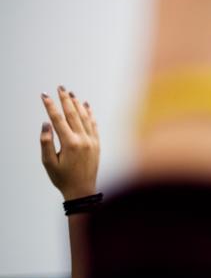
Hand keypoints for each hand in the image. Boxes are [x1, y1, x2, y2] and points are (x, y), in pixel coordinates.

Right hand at [40, 86, 99, 200]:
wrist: (83, 190)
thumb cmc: (62, 178)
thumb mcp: (48, 162)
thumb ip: (46, 142)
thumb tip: (46, 123)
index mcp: (70, 143)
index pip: (58, 119)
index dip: (50, 106)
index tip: (44, 95)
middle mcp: (83, 139)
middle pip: (73, 114)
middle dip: (65, 100)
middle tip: (60, 87)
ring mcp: (92, 141)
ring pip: (85, 118)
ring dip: (77, 104)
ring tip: (71, 94)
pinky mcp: (98, 144)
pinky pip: (94, 125)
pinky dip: (90, 114)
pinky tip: (86, 106)